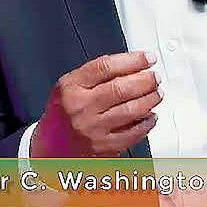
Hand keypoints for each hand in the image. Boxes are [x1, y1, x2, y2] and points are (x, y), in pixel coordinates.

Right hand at [31, 51, 162, 157]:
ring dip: (150, 99)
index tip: (147, 58)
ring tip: (157, 93)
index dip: (132, 60)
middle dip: (145, 80)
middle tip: (155, 77)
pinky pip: (133, 133)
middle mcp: (80, 108)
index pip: (106, 67)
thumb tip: (131, 63)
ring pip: (131, 110)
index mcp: (71, 87)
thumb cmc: (63, 113)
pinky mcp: (104, 148)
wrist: (49, 148)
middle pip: (121, 88)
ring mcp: (93, 129)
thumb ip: (96, 73)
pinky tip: (150, 116)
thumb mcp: (69, 85)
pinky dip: (147, 123)